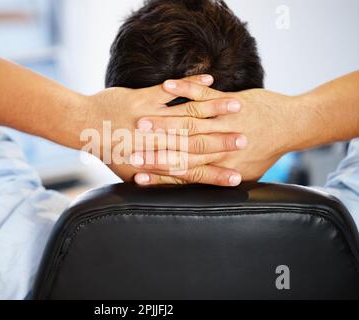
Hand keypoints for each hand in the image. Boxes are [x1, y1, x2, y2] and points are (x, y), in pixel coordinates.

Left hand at [82, 75, 248, 185]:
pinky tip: (212, 80)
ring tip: (239, 108)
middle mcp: (153, 142)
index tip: (237, 177)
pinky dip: (192, 85)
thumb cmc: (107, 152)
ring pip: (187, 114)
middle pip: (194, 143)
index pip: (191, 172)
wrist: (83, 126)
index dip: (215, 176)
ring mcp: (149, 117)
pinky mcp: (142, 97)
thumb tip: (171, 188)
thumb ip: (152, 179)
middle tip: (246, 141)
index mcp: (153, 162)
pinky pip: (171, 90)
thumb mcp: (130, 172)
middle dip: (223, 142)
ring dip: (215, 110)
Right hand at [131, 79, 298, 184]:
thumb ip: (218, 177)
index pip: (181, 171)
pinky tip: (166, 85)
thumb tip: (197, 189)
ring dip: (161, 120)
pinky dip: (184, 89)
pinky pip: (201, 95)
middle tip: (126, 150)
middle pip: (177, 148)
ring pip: (185, 121)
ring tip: (139, 120)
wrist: (290, 127)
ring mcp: (221, 121)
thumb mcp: (243, 171)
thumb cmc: (265, 151)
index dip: (156, 173)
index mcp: (219, 165)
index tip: (135, 174)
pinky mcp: (226, 102)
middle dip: (151, 150)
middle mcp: (217, 145)